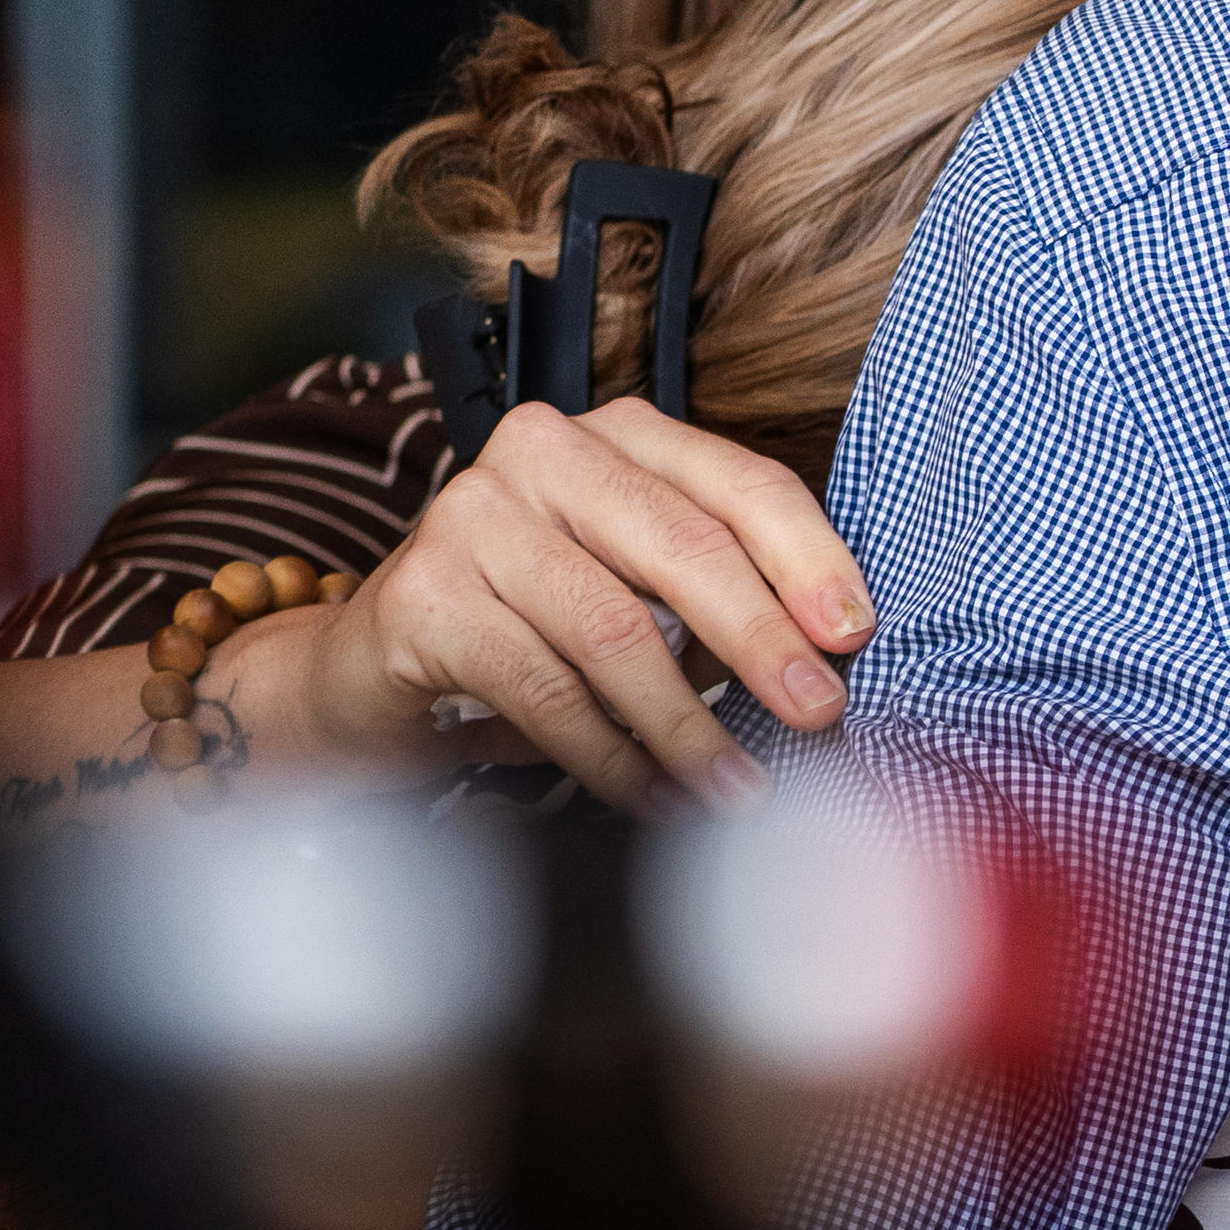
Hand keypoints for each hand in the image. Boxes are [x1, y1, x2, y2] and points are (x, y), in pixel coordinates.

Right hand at [246, 397, 872, 812]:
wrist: (373, 670)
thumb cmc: (531, 625)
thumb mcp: (635, 591)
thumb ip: (721, 600)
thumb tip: (829, 661)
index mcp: (618, 436)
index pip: (740, 484)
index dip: (810, 560)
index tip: (856, 634)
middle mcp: (543, 453)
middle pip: (686, 549)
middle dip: (764, 642)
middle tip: (818, 714)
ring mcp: (472, 516)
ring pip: (615, 629)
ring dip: (688, 724)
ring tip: (734, 787)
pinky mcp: (422, 596)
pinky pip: (544, 689)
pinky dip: (609, 754)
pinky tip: (650, 793)